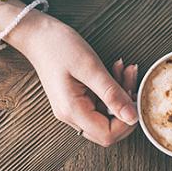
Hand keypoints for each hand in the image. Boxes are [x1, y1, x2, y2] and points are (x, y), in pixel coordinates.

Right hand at [0, 0, 137, 146]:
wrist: (37, 35)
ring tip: (125, 70)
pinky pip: (100, 106)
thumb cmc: (58, 46)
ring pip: (106, 117)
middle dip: (125, 109)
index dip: (126, 122)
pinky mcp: (75, 102)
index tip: (135, 98)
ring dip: (120, 97)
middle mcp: (71, 117)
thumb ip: (112, 94)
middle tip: (131, 81)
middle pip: (107, 131)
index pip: (107, 135)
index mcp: (72, 111)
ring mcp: (72, 111)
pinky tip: (116, 71)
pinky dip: (112, 91)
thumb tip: (133, 116)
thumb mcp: (90, 67)